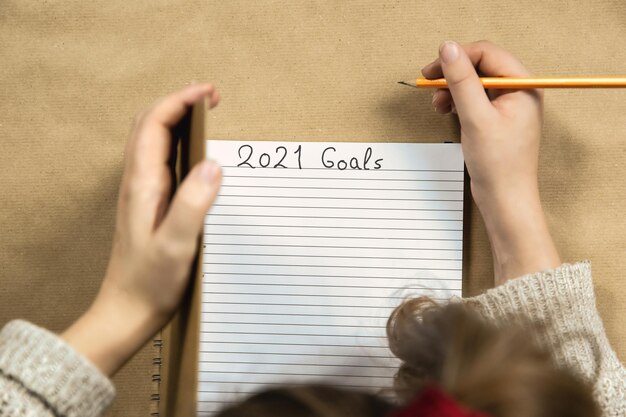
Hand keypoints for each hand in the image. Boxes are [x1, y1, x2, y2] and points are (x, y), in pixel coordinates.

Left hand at [62, 84, 221, 374]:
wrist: (127, 311)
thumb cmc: (150, 282)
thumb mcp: (176, 245)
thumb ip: (193, 203)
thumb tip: (213, 164)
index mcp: (142, 184)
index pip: (155, 124)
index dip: (180, 101)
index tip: (209, 93)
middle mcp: (138, 182)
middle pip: (149, 124)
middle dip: (178, 102)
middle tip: (210, 98)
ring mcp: (142, 193)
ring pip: (153, 140)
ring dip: (176, 119)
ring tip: (205, 115)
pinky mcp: (150, 205)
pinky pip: (161, 161)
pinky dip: (178, 143)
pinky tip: (196, 154)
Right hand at [422, 41, 559, 283]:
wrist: (505, 200)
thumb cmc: (498, 165)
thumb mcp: (475, 117)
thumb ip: (461, 81)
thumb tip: (448, 49)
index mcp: (523, 86)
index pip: (487, 54)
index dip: (458, 57)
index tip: (433, 68)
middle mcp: (519, 92)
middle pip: (481, 66)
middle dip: (453, 74)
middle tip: (429, 84)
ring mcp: (508, 106)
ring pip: (475, 83)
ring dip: (452, 88)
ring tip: (437, 104)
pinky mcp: (497, 119)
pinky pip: (475, 99)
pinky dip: (457, 102)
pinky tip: (446, 111)